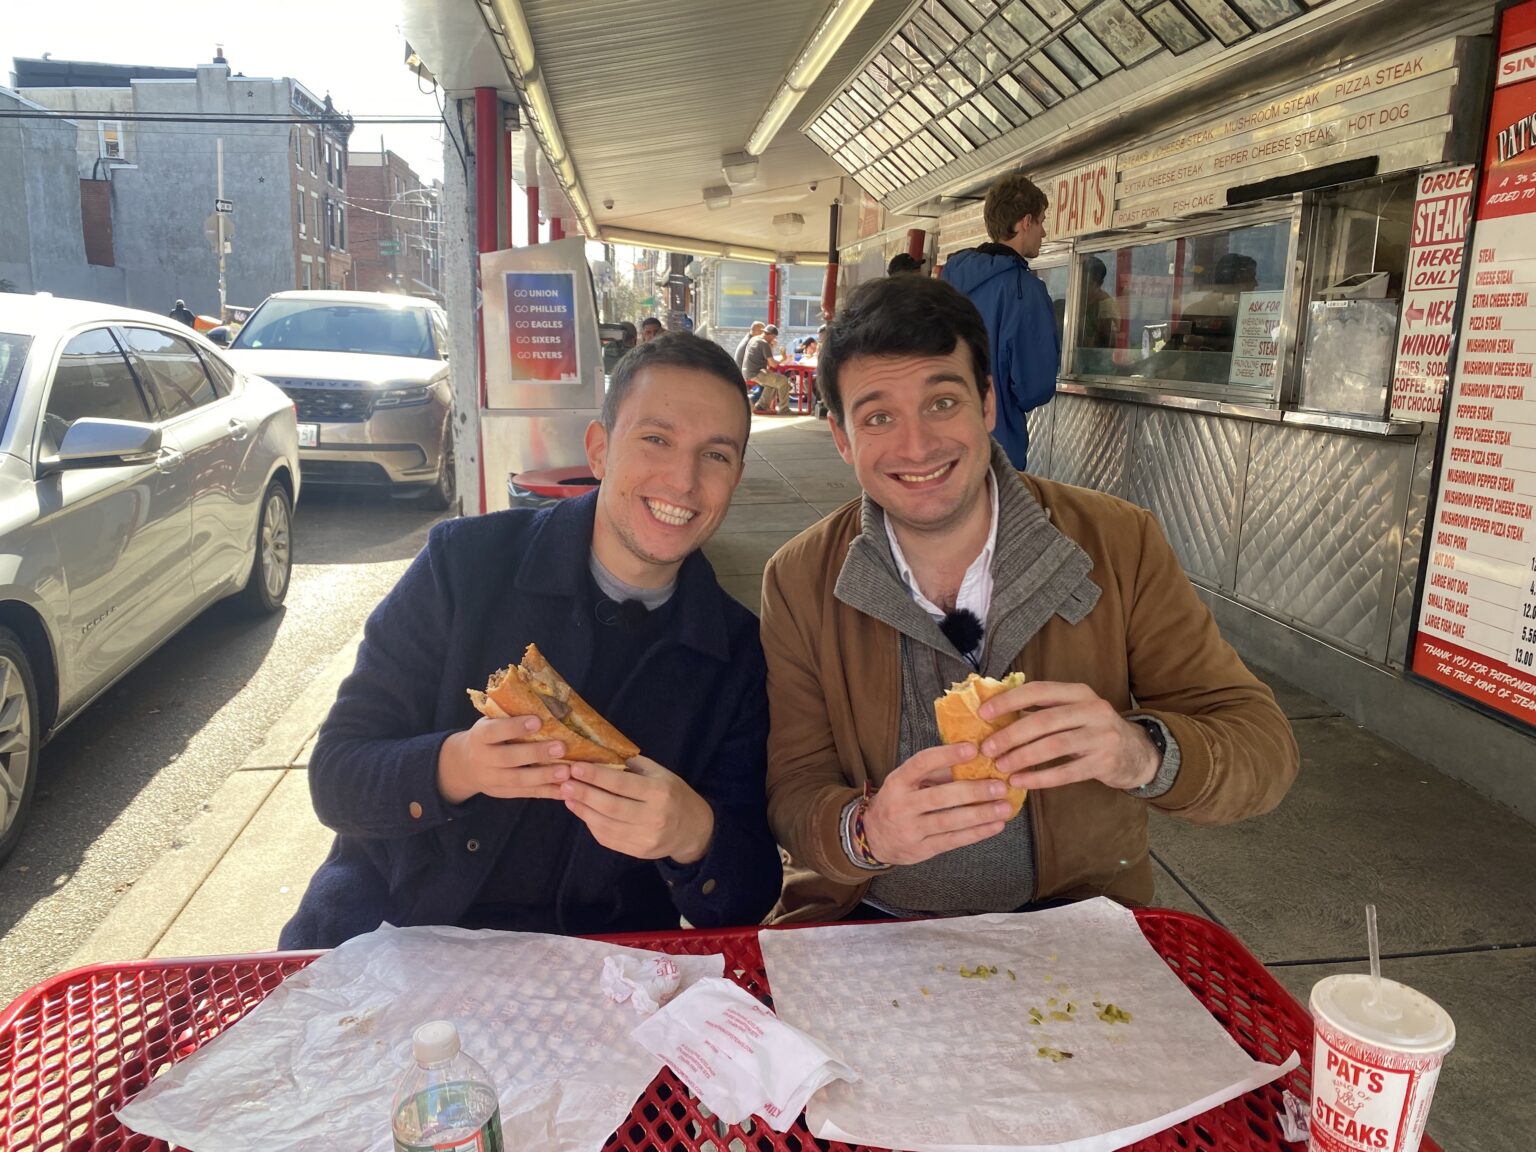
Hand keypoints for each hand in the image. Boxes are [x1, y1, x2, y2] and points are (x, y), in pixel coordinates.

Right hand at [436, 716, 571, 804]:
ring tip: (566, 772)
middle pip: (509, 758)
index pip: (495, 731)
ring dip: (544, 776)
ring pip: (518, 780)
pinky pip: (526, 794)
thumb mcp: (490, 722)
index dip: (515, 727)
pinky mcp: (502, 793)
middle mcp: (483, 759)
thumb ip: (509, 717)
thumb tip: (545, 704)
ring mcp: (491, 779)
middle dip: (536, 753)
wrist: (464, 765)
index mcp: (480, 736)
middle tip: (561, 747)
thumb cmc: (488, 736)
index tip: (538, 720)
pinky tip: (565, 790)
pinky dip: (547, 792)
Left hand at [559, 756, 715, 863]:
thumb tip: (598, 756)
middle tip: (564, 783)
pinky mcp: (638, 852)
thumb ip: (632, 767)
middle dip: (584, 793)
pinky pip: (608, 838)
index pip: (621, 784)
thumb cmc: (674, 795)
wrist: (694, 830)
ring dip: (582, 810)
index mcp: (659, 792)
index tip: (575, 767)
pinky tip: (582, 811)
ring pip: (605, 825)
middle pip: (610, 806)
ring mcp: (645, 838)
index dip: (596, 776)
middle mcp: (653, 817)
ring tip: (568, 796)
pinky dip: (591, 824)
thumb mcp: (661, 774)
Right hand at [863, 743, 1012, 865]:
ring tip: (1004, 807)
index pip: (922, 763)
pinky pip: (952, 841)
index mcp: (898, 781)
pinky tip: (996, 825)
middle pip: (940, 796)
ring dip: (980, 814)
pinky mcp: (921, 849)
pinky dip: (977, 833)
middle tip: (1000, 785)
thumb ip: (936, 772)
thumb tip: (975, 759)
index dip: (947, 755)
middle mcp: (901, 805)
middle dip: (973, 791)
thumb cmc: (899, 801)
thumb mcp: (908, 782)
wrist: (872, 836)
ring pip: (949, 821)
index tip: (974, 748)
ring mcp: (910, 829)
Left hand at [977, 681, 1160, 792]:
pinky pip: (1067, 772)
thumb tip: (994, 715)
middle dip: (1012, 734)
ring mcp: (1101, 737)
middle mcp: (1093, 710)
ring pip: (1054, 746)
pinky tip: (1021, 781)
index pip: (1039, 690)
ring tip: (1001, 766)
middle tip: (987, 748)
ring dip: (1023, 757)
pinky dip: (1040, 778)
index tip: (983, 713)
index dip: (1009, 701)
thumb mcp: (1072, 713)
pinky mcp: (1104, 763)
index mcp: (1079, 692)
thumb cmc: (1092, 730)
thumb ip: (1039, 711)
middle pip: (1045, 720)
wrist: (1137, 753)